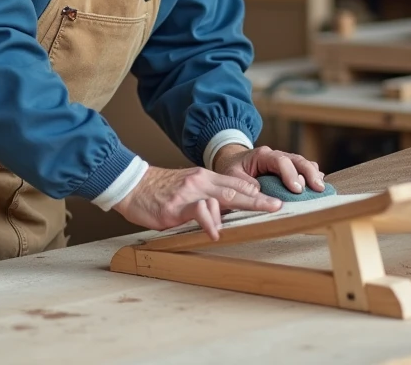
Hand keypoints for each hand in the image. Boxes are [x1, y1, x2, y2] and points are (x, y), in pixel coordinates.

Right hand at [113, 165, 281, 240]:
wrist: (131, 184)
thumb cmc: (158, 190)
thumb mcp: (186, 187)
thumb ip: (205, 196)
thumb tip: (223, 212)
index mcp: (204, 178)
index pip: (236, 183)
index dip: (256, 192)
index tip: (274, 200)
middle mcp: (201, 182)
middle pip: (237, 190)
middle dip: (260, 199)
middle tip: (279, 206)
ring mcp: (190, 192)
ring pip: (224, 197)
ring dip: (246, 206)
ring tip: (263, 215)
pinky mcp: (177, 206)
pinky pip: (198, 211)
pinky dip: (209, 221)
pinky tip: (215, 233)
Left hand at [212, 144, 325, 195]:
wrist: (232, 161)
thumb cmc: (232, 169)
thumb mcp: (232, 176)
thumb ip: (245, 184)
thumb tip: (260, 193)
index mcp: (262, 155)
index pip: (280, 161)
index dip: (290, 174)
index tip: (297, 189)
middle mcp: (276, 155)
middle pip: (297, 159)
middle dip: (309, 173)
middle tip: (318, 188)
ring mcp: (284, 161)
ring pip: (303, 163)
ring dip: (313, 175)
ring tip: (321, 188)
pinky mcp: (289, 169)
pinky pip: (303, 169)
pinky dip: (312, 176)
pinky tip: (319, 185)